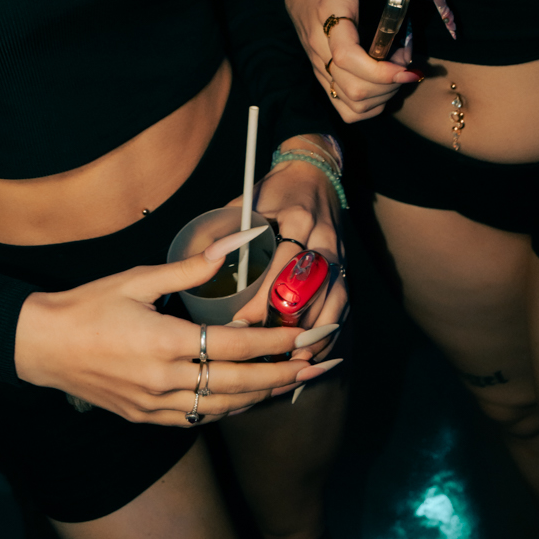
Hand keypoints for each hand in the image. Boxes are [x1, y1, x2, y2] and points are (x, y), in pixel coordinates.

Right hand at [13, 232, 341, 422]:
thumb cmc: (87, 307)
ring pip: (222, 407)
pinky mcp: (146, 417)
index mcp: (164, 343)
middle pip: (238, 384)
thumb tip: (231, 246)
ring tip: (293, 384)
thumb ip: (189, 269)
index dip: (274, 344)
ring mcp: (154, 404)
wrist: (40, 346)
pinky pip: (198, 419)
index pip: (234, 347)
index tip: (304, 338)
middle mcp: (163, 380)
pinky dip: (228, 409)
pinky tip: (247, 398)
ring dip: (261, 396)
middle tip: (317, 367)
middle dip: (283, 376)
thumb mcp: (137, 279)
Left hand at [230, 153, 348, 360]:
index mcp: (297, 218)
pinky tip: (311, 354)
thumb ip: (223, 233)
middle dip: (287, 324)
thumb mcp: (244, 203)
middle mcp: (323, 238)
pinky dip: (328, 333)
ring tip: (287, 362)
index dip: (262, 299)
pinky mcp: (345, 269)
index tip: (239, 323)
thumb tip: (192, 269)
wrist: (313, 176)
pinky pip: (342, 307)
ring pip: (333, 302)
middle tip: (260, 351)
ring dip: (311, 335)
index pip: (283, 265)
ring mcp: (339, 254)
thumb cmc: (272, 192)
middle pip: (311, 289)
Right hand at [285, 0, 421, 123]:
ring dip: (384, 95)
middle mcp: (319, 45)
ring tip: (397, 70)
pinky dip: (371, 106)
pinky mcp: (322, 77)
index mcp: (329, 12)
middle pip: (353, 88)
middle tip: (407, 60)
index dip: (380, 70)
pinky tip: (384, 84)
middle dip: (391, 82)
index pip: (346, 57)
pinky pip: (346, 109)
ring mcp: (319, 66)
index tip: (407, 66)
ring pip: (351, 104)